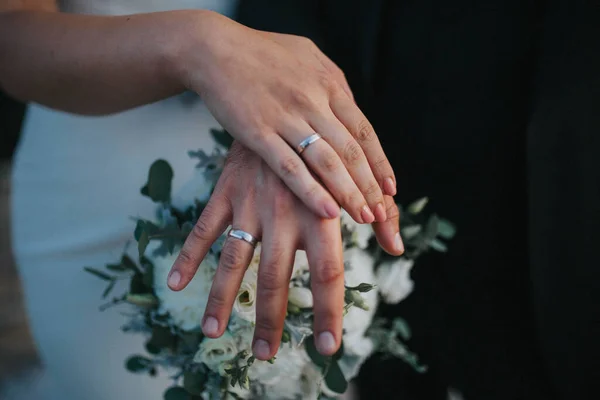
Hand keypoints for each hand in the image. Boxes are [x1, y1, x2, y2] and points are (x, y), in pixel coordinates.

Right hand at [167, 141, 403, 359]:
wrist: (280, 95)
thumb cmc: (326, 143)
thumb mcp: (353, 173)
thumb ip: (379, 211)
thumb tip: (398, 247)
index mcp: (320, 211)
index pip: (328, 271)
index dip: (328, 311)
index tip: (326, 347)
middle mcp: (285, 211)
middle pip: (277, 276)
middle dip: (272, 319)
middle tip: (267, 354)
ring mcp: (251, 202)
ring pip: (234, 259)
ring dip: (223, 298)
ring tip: (213, 333)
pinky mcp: (226, 190)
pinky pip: (204, 227)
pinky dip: (189, 255)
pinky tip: (176, 284)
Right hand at [175, 11, 396, 224]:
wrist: (214, 48)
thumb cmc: (262, 52)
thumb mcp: (308, 56)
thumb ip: (332, 83)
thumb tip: (352, 107)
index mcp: (328, 84)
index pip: (363, 130)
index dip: (379, 162)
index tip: (391, 189)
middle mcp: (313, 101)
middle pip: (350, 151)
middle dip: (370, 186)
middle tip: (381, 214)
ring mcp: (286, 117)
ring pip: (326, 161)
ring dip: (349, 192)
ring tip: (364, 218)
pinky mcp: (258, 132)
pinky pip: (290, 167)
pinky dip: (311, 191)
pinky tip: (328, 211)